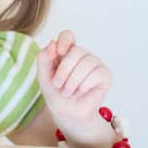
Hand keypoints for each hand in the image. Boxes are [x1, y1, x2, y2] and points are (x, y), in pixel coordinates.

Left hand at [37, 31, 112, 145]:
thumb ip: (44, 58)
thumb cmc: (56, 92)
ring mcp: (95, 63)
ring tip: (67, 91)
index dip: (65, 40)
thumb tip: (52, 43)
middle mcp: (82, 55)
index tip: (59, 52)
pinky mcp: (104, 75)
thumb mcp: (43, 76)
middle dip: (64, 70)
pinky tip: (81, 91)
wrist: (66, 112)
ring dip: (72, 81)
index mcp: (66, 52)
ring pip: (86, 62)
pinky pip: (96, 74)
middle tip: (58, 84)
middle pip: (76, 51)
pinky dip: (84, 85)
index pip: (68, 35)